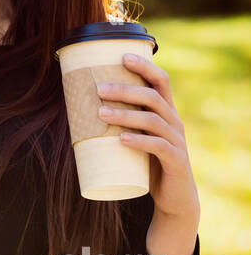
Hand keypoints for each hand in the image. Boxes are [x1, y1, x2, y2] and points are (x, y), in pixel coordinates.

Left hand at [96, 52, 200, 222]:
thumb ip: (118, 124)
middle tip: (98, 90)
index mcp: (166, 112)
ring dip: (125, 114)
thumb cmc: (148, 163)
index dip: (144, 66)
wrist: (174, 197)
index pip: (161, 81)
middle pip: (152, 96)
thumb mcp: (135, 138)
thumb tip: (77, 110)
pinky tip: (122, 139)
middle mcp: (174, 121)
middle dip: (124, 90)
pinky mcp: (176, 160)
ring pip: (152, 120)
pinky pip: (159, 146)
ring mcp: (177, 141)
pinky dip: (139, 141)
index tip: (122, 56)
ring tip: (100, 114)